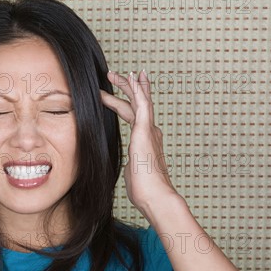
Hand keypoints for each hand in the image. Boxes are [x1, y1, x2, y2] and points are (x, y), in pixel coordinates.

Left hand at [100, 70, 179, 216]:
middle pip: (136, 104)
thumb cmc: (144, 191)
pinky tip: (134, 77)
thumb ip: (131, 163)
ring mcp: (149, 130)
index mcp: (145, 141)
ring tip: (115, 74)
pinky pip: (142, 104)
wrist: (155, 197)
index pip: (133, 116)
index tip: (115, 94)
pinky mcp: (145, 131)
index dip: (124, 103)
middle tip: (114, 76)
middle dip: (126, 88)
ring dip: (129, 85)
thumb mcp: (132, 172)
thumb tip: (130, 165)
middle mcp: (150, 132)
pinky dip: (138, 90)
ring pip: (139, 100)